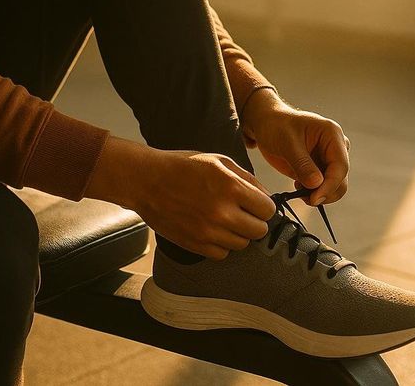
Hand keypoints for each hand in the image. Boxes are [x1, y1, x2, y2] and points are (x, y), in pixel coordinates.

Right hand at [131, 149, 277, 260]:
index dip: (263, 206)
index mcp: (231, 187)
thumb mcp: (219, 161)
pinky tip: (212, 229)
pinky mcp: (195, 244)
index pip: (268, 210)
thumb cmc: (182, 166)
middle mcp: (222, 212)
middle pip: (259, 231)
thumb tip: (267, 196)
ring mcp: (208, 231)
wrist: (146, 180)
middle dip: (254, 221)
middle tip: (241, 212)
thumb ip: (247, 179)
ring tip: (223, 219)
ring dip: (237, 233)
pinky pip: (222, 254)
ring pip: (242, 244)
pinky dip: (221, 244)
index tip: (255, 203)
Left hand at [241, 91, 350, 207]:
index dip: (330, 185)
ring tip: (298, 188)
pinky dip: (313, 193)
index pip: (340, 166)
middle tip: (305, 198)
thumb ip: (302, 163)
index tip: (315, 198)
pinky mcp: (320, 169)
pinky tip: (298, 185)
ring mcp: (329, 159)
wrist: (267, 124)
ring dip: (318, 194)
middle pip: (341, 179)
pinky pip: (323, 187)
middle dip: (325, 192)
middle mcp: (336, 147)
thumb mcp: (286, 142)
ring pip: (334, 186)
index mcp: (332, 134)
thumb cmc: (276, 125)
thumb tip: (317, 184)